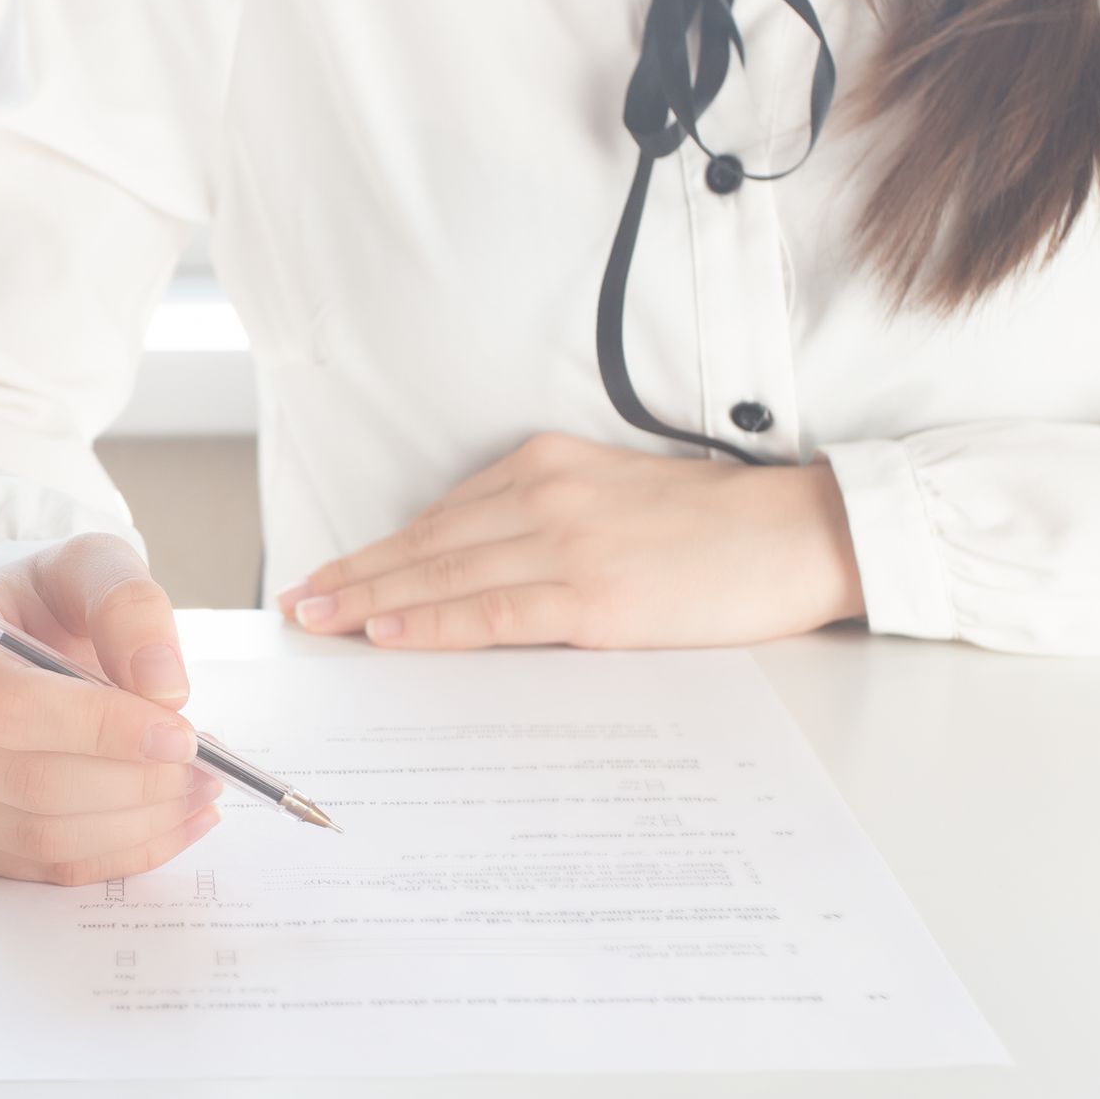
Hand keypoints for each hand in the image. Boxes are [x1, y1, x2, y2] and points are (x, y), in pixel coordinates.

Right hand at [0, 533, 221, 884]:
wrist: (19, 634)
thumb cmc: (49, 597)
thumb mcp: (94, 563)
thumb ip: (130, 606)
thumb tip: (164, 689)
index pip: (7, 703)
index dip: (100, 727)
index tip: (180, 735)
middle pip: (25, 780)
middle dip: (133, 782)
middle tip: (208, 768)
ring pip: (36, 834)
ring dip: (136, 823)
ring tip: (201, 790)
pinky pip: (40, 865)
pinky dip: (120, 852)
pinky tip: (175, 822)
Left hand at [277, 433, 865, 649]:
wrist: (800, 533)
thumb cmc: (722, 524)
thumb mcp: (622, 496)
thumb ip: (556, 515)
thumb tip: (491, 563)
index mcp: (552, 464)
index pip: (445, 514)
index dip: (382, 549)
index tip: (334, 573)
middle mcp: (547, 494)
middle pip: (428, 543)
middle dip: (355, 574)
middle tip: (299, 603)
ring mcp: (567, 544)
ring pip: (443, 576)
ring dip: (372, 601)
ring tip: (320, 622)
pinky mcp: (593, 596)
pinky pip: (491, 613)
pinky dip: (432, 625)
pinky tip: (389, 635)